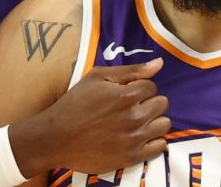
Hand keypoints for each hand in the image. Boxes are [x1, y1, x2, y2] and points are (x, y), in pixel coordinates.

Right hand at [10, 58, 169, 176]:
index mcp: (127, 95)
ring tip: (137, 122)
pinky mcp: (132, 157)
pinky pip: (160, 147)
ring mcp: (135, 138)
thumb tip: (160, 63)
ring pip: (164, 124)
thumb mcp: (96, 77)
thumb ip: (131, 70)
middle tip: (132, 107)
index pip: (152, 86)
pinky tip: (140, 137)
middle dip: (149, 102)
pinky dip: (154, 141)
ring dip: (154, 121)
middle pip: (162, 103)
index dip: (140, 88)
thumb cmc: (75, 103)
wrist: (57, 138)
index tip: (126, 94)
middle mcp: (135, 116)